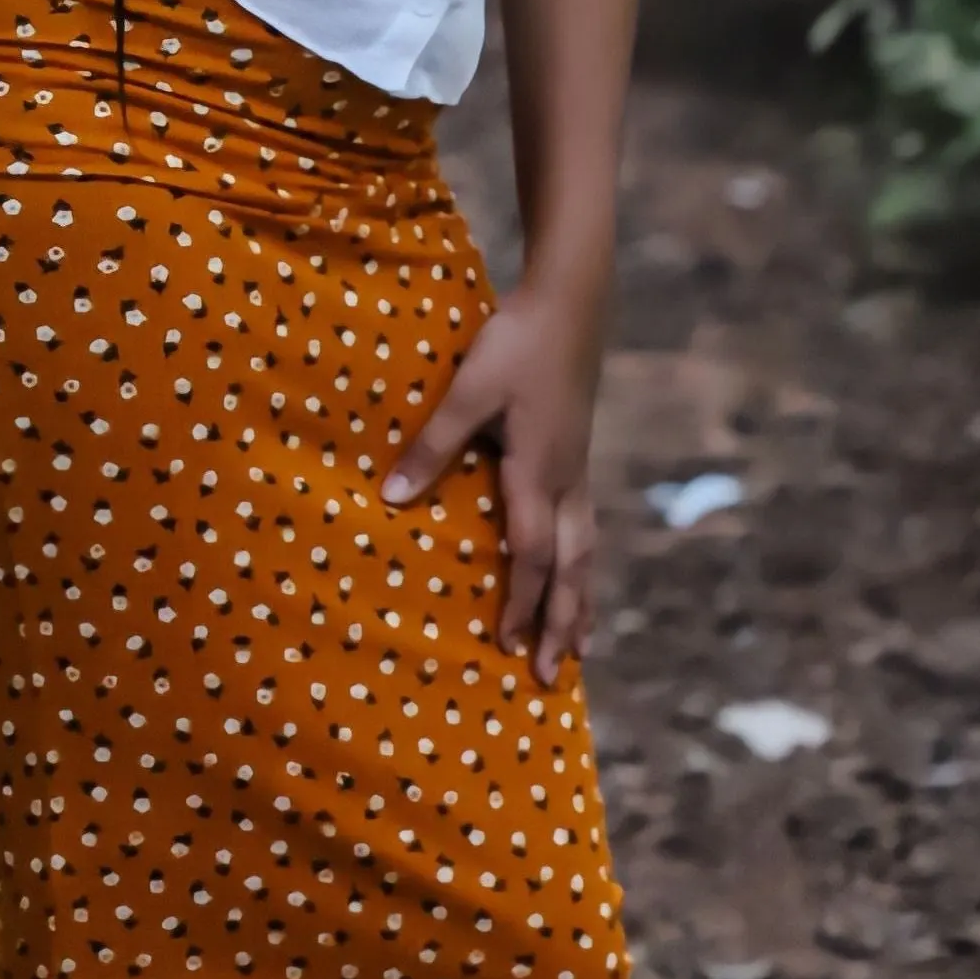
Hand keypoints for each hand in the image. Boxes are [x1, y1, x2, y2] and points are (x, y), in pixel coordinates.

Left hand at [376, 280, 604, 684]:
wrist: (571, 302)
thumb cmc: (515, 343)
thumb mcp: (468, 391)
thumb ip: (432, 444)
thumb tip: (393, 497)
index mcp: (539, 472)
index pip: (531, 555)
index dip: (519, 603)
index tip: (504, 647)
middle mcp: (566, 481)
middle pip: (570, 569)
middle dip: (560, 623)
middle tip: (549, 676)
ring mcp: (579, 469)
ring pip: (586, 552)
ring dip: (579, 602)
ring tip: (578, 647)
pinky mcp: (579, 454)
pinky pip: (585, 528)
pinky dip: (581, 564)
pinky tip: (574, 574)